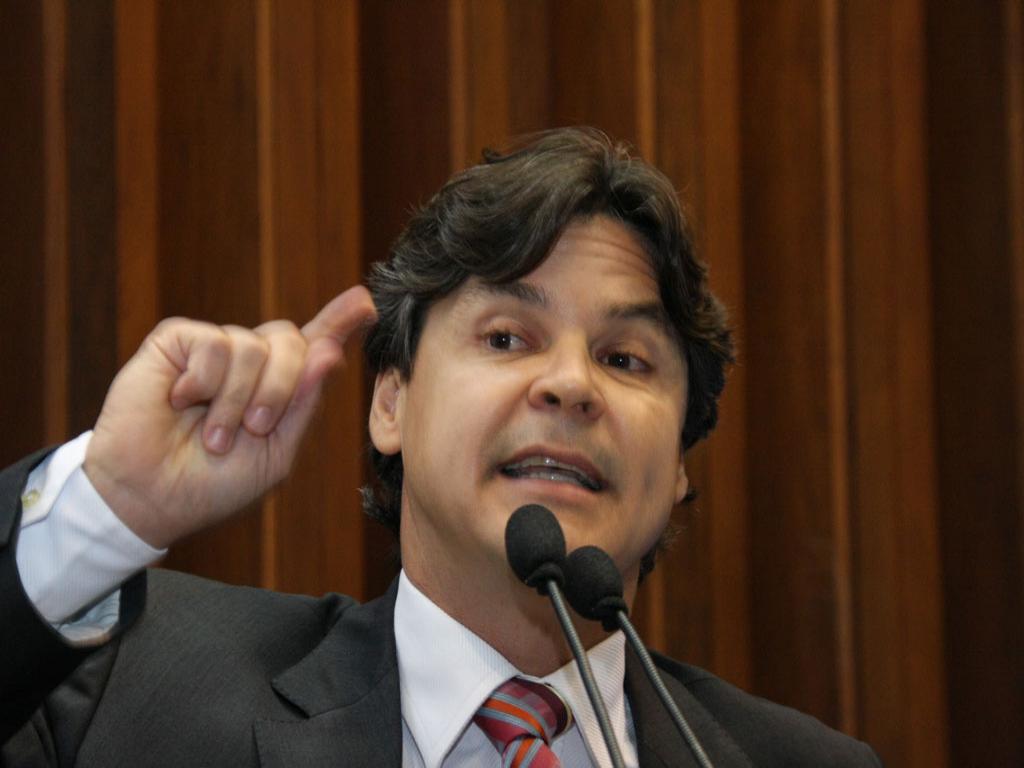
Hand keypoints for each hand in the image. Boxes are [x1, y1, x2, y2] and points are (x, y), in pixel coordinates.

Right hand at [83, 286, 376, 548]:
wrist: (153, 498)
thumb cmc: (215, 484)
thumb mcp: (276, 453)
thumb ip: (304, 403)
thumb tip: (331, 351)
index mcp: (282, 387)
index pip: (317, 346)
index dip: (341, 321)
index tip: (366, 303)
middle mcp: (252, 361)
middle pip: (293, 341)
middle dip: (282, 389)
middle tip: (254, 429)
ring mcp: (216, 348)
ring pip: (253, 346)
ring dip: (236, 400)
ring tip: (213, 435)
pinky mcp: (178, 341)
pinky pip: (213, 343)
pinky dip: (202, 382)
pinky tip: (180, 403)